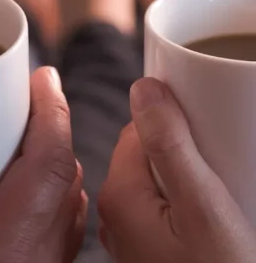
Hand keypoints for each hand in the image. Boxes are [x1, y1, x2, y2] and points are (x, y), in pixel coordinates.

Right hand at [0, 67, 86, 262]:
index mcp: (8, 249)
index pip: (50, 165)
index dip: (52, 114)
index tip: (45, 80)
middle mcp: (39, 257)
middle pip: (66, 177)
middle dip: (53, 130)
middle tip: (29, 101)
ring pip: (68, 199)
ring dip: (54, 160)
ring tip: (28, 136)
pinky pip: (62, 223)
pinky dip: (52, 193)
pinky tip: (24, 189)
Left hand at [99, 77, 255, 262]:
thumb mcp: (200, 203)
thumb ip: (167, 143)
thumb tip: (142, 89)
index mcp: (121, 191)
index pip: (135, 132)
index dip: (167, 121)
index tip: (196, 122)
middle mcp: (117, 208)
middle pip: (143, 152)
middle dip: (175, 145)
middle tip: (210, 160)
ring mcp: (130, 226)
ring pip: (152, 175)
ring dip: (179, 169)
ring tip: (210, 185)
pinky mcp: (147, 239)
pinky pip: (158, 199)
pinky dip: (177, 192)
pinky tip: (201, 207)